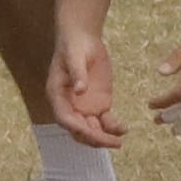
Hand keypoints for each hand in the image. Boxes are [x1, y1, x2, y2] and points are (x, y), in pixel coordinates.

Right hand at [42, 20, 121, 149]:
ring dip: (104, 138)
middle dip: (94, 139)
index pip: (65, 118)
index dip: (77, 127)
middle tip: (111, 142)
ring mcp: (84, 107)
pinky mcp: (99, 104)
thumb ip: (77, 73)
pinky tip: (124, 129)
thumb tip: (80, 90)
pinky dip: (113, 128)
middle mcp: (69, 105)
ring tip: (119, 140)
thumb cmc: (75, 45)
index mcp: (57, 95)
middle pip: (79, 130)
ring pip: (92, 130)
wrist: (83, 38)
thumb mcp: (75, 56)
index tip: (92, 132)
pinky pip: (105, 122)